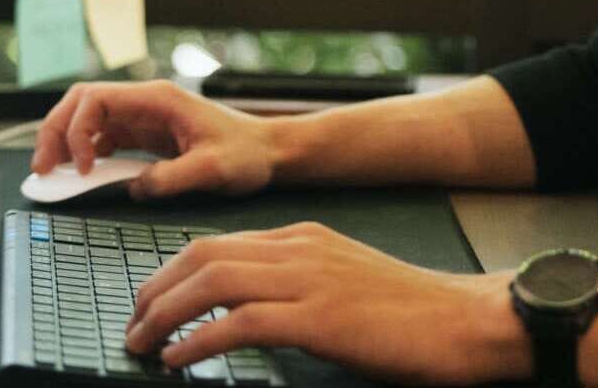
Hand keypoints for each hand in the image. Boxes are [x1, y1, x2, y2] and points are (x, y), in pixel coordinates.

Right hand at [29, 80, 277, 199]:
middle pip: (80, 104)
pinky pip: (102, 141)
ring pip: (86, 122)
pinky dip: (83, 157)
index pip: (95, 99)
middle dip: (55, 132)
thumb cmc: (248, 154)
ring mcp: (142, 120)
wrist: (270, 152)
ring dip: (64, 145)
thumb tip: (134, 188)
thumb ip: (172, 178)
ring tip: (50, 176)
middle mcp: (144, 104)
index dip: (77, 131)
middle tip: (41, 170)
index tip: (82, 168)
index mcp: (157, 100)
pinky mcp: (145, 138)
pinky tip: (78, 178)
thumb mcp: (213, 169)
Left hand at [124, 222, 528, 385]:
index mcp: (305, 237)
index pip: (218, 243)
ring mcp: (310, 280)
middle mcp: (301, 249)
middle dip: (154, 289)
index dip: (171, 272)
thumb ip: (298, 284)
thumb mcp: (344, 282)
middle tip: (132, 326)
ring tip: (142, 344)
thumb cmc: (412, 315)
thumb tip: (245, 313)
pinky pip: (240, 323)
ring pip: (212, 281)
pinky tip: (179, 360)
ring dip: (165, 314)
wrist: (465, 321)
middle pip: (202, 255)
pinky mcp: (320, 318)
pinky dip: (199, 340)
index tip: (148, 303)